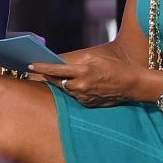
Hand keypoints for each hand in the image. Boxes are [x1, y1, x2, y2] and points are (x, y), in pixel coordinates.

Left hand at [32, 55, 158, 108]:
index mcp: (83, 72)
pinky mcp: (88, 104)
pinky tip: (81, 86)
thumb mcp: (97, 59)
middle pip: (58, 82)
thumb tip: (60, 63)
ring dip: (64, 83)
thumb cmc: (116, 68)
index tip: (30, 65)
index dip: (42, 67)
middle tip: (41, 71)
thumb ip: (77, 62)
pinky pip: (76, 97)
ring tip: (66, 76)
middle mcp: (81, 86)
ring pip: (66, 89)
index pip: (56, 70)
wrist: (133, 85)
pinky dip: (75, 91)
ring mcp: (84, 97)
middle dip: (50, 76)